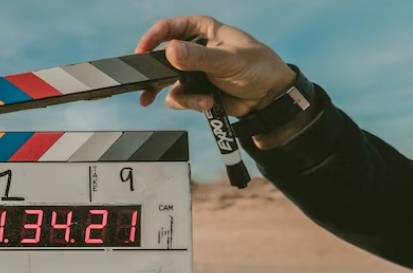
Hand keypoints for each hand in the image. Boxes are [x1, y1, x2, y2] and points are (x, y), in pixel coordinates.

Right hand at [135, 15, 296, 117]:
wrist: (270, 98)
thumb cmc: (258, 67)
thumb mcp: (228, 60)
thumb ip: (198, 57)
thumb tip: (170, 50)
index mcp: (202, 30)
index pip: (169, 28)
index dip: (152, 39)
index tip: (141, 54)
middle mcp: (194, 49)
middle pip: (162, 58)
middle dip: (155, 74)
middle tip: (145, 86)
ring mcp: (193, 71)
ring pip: (168, 83)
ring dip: (181, 95)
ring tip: (200, 101)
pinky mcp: (196, 90)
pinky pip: (180, 98)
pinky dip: (191, 103)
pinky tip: (208, 104)